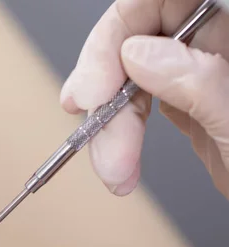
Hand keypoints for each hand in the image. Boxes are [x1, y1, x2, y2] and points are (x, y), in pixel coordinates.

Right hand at [60, 0, 228, 197]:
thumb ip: (199, 85)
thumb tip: (139, 54)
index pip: (155, 1)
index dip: (116, 34)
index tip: (97, 85)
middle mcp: (214, 43)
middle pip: (132, 39)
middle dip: (105, 91)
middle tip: (93, 130)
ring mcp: (196, 72)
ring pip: (126, 77)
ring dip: (106, 125)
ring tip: (113, 168)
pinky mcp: (184, 102)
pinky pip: (135, 105)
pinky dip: (117, 134)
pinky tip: (118, 160)